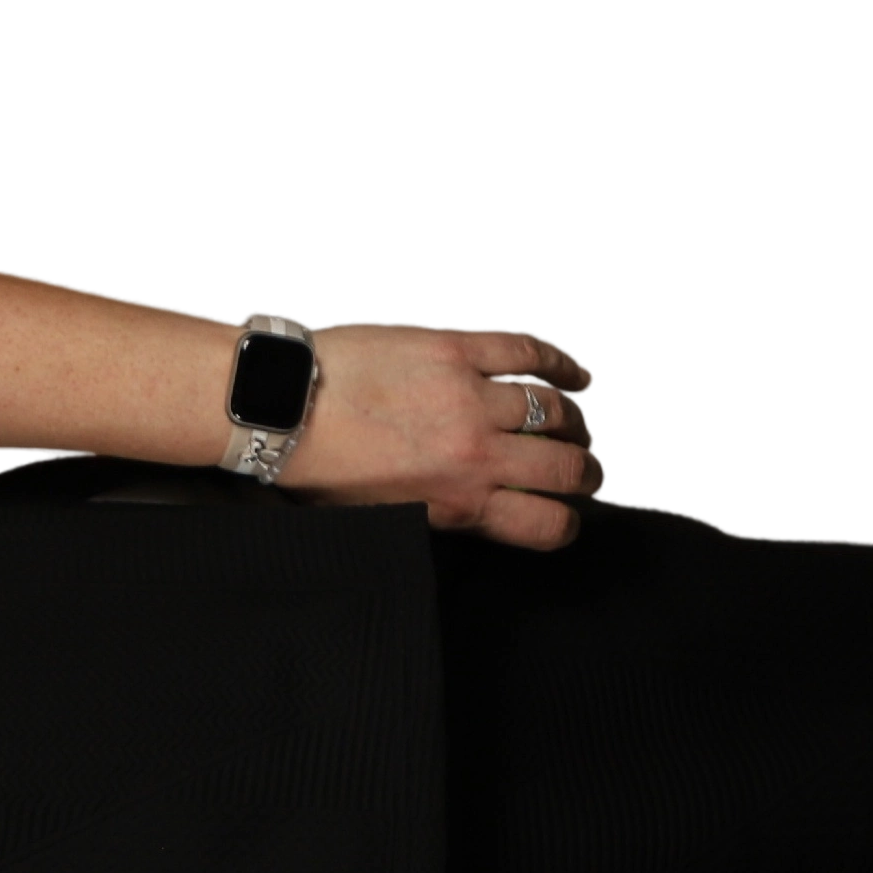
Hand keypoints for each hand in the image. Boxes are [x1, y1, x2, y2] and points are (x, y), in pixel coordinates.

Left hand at [271, 323, 606, 551]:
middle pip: (564, 467)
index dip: (567, 524)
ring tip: (579, 423)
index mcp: (455, 503)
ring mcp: (470, 397)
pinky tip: (576, 373)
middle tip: (587, 470)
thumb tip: (479, 513)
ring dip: (576, 419)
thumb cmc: (320, 466)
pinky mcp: (457, 349)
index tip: (570, 516)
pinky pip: (529, 352)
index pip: (544, 524)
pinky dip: (562, 363)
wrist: (285, 404)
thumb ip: (440, 513)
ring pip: (556, 409)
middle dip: (586, 473)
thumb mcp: (384, 514)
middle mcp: (475, 454)